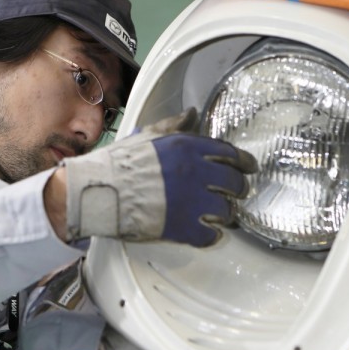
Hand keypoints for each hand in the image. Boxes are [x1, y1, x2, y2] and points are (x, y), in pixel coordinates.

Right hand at [62, 108, 257, 246]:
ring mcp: (191, 201)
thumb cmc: (117, 164)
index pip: (229, 154)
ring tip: (219, 215)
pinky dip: (211, 235)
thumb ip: (173, 126)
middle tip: (235, 195)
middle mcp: (195, 172)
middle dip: (238, 190)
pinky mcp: (182, 227)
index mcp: (187, 148)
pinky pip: (210, 235)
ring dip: (225, 214)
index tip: (249, 168)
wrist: (99, 191)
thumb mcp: (146, 135)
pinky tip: (206, 232)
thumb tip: (191, 114)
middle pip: (235, 184)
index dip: (244, 162)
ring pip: (227, 211)